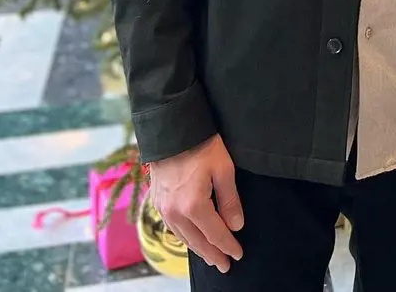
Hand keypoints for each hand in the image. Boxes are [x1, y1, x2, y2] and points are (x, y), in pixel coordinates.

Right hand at [149, 133, 243, 272]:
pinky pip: (172, 227)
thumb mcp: (223, 168)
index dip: (228, 246)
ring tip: (210, 256)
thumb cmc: (200, 144)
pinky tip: (190, 237)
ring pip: (183, 237)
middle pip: (198, 241)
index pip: (216, 234)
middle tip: (225, 265)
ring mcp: (163, 208)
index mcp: (194, 206)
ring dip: (198, 249)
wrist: (170, 128)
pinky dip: (184, 236)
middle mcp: (175, 213)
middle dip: (213, 254)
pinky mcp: (157, 201)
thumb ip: (230, 200)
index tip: (238, 255)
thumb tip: (236, 225)